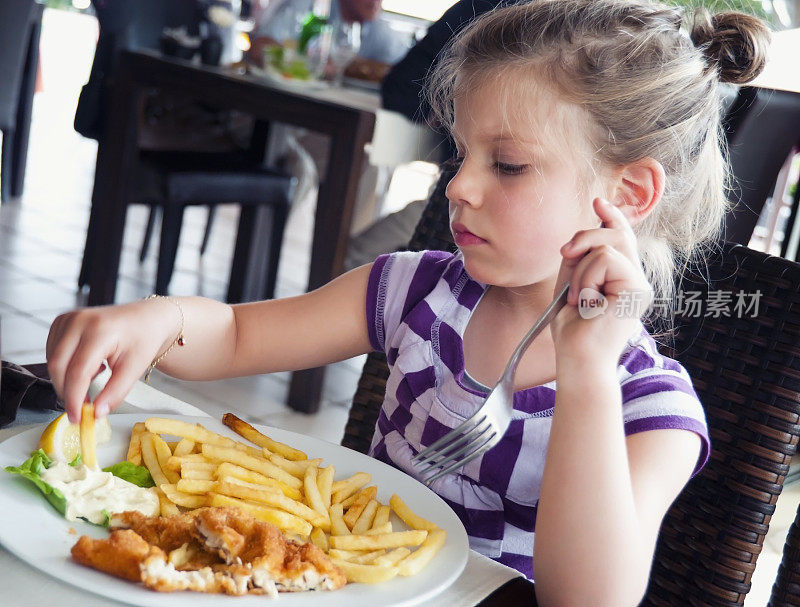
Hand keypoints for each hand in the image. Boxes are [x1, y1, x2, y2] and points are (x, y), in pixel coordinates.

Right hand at [46, 299, 178, 422]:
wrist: (145, 318)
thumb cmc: (142, 338)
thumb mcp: (135, 368)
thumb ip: (115, 393)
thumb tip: (97, 413)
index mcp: (100, 330)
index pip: (77, 371)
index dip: (74, 398)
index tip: (77, 417)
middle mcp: (79, 321)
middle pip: (58, 366)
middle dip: (67, 392)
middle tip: (82, 406)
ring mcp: (68, 319)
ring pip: (52, 361)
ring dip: (67, 379)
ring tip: (95, 376)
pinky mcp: (62, 322)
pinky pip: (52, 352)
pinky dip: (65, 367)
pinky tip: (88, 365)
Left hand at [550, 197, 652, 363]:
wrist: (578, 358)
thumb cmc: (572, 329)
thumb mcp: (571, 283)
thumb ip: (579, 258)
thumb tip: (586, 231)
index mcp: (622, 279)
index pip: (622, 239)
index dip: (612, 217)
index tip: (598, 201)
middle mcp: (635, 280)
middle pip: (617, 234)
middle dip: (585, 236)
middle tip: (566, 252)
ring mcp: (640, 284)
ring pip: (606, 247)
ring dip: (580, 271)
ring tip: (578, 299)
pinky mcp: (637, 289)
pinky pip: (605, 260)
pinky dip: (586, 278)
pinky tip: (586, 302)